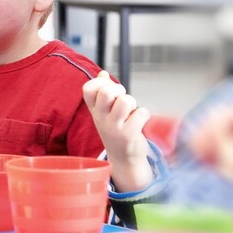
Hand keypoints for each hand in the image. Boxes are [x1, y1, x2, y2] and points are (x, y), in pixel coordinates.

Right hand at [82, 71, 151, 190]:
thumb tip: (103, 74)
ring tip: (131, 113)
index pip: (88, 88)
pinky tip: (139, 122)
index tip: (108, 90)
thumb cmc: (115, 130)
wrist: (123, 158)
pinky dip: (144, 114)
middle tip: (122, 101)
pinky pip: (141, 112)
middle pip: (106, 91)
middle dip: (119, 90)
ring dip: (132, 103)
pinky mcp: (129, 135)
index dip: (100, 83)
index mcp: (94, 110)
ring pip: (125, 100)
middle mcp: (101, 118)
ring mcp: (114, 127)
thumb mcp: (105, 111)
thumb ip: (103, 91)